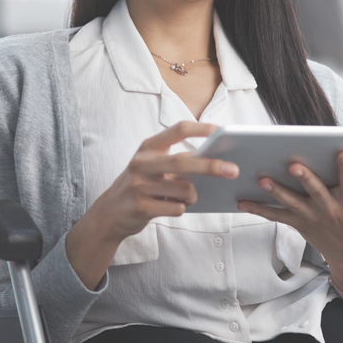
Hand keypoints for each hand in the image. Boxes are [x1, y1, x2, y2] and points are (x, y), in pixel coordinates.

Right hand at [67, 121, 238, 288]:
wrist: (109, 213)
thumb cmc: (139, 186)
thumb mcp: (152, 166)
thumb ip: (176, 160)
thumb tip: (212, 160)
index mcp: (147, 147)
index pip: (178, 129)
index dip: (201, 128)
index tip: (221, 130)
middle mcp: (141, 163)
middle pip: (183, 161)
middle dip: (211, 166)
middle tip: (233, 170)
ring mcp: (139, 185)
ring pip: (184, 189)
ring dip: (193, 196)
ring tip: (186, 198)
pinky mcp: (140, 206)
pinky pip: (176, 208)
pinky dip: (181, 209)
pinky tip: (170, 207)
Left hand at [238, 152, 342, 311]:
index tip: (342, 151)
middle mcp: (330, 210)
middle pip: (316, 192)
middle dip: (305, 179)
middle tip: (293, 164)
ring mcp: (311, 217)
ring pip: (291, 203)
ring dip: (275, 191)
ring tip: (261, 178)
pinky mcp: (297, 222)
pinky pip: (275, 215)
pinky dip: (257, 208)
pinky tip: (239, 199)